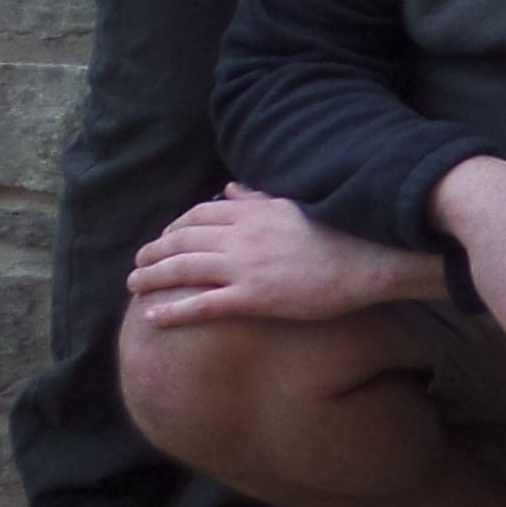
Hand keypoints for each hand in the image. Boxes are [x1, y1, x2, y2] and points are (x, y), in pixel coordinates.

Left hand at [126, 186, 436, 326]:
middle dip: (154, 252)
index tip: (163, 238)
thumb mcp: (295, 204)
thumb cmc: (343, 230)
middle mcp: (242, 235)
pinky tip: (152, 318)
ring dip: (152, 277)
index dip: (174, 227)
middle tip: (137, 265)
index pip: (199, 214)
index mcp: (254, 210)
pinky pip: (204, 305)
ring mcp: (246, 266)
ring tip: (134, 286)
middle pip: (183, 240)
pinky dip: (173, 311)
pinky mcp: (255, 296)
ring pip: (184, 269)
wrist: (371, 255)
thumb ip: (257, 197)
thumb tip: (228, 189)